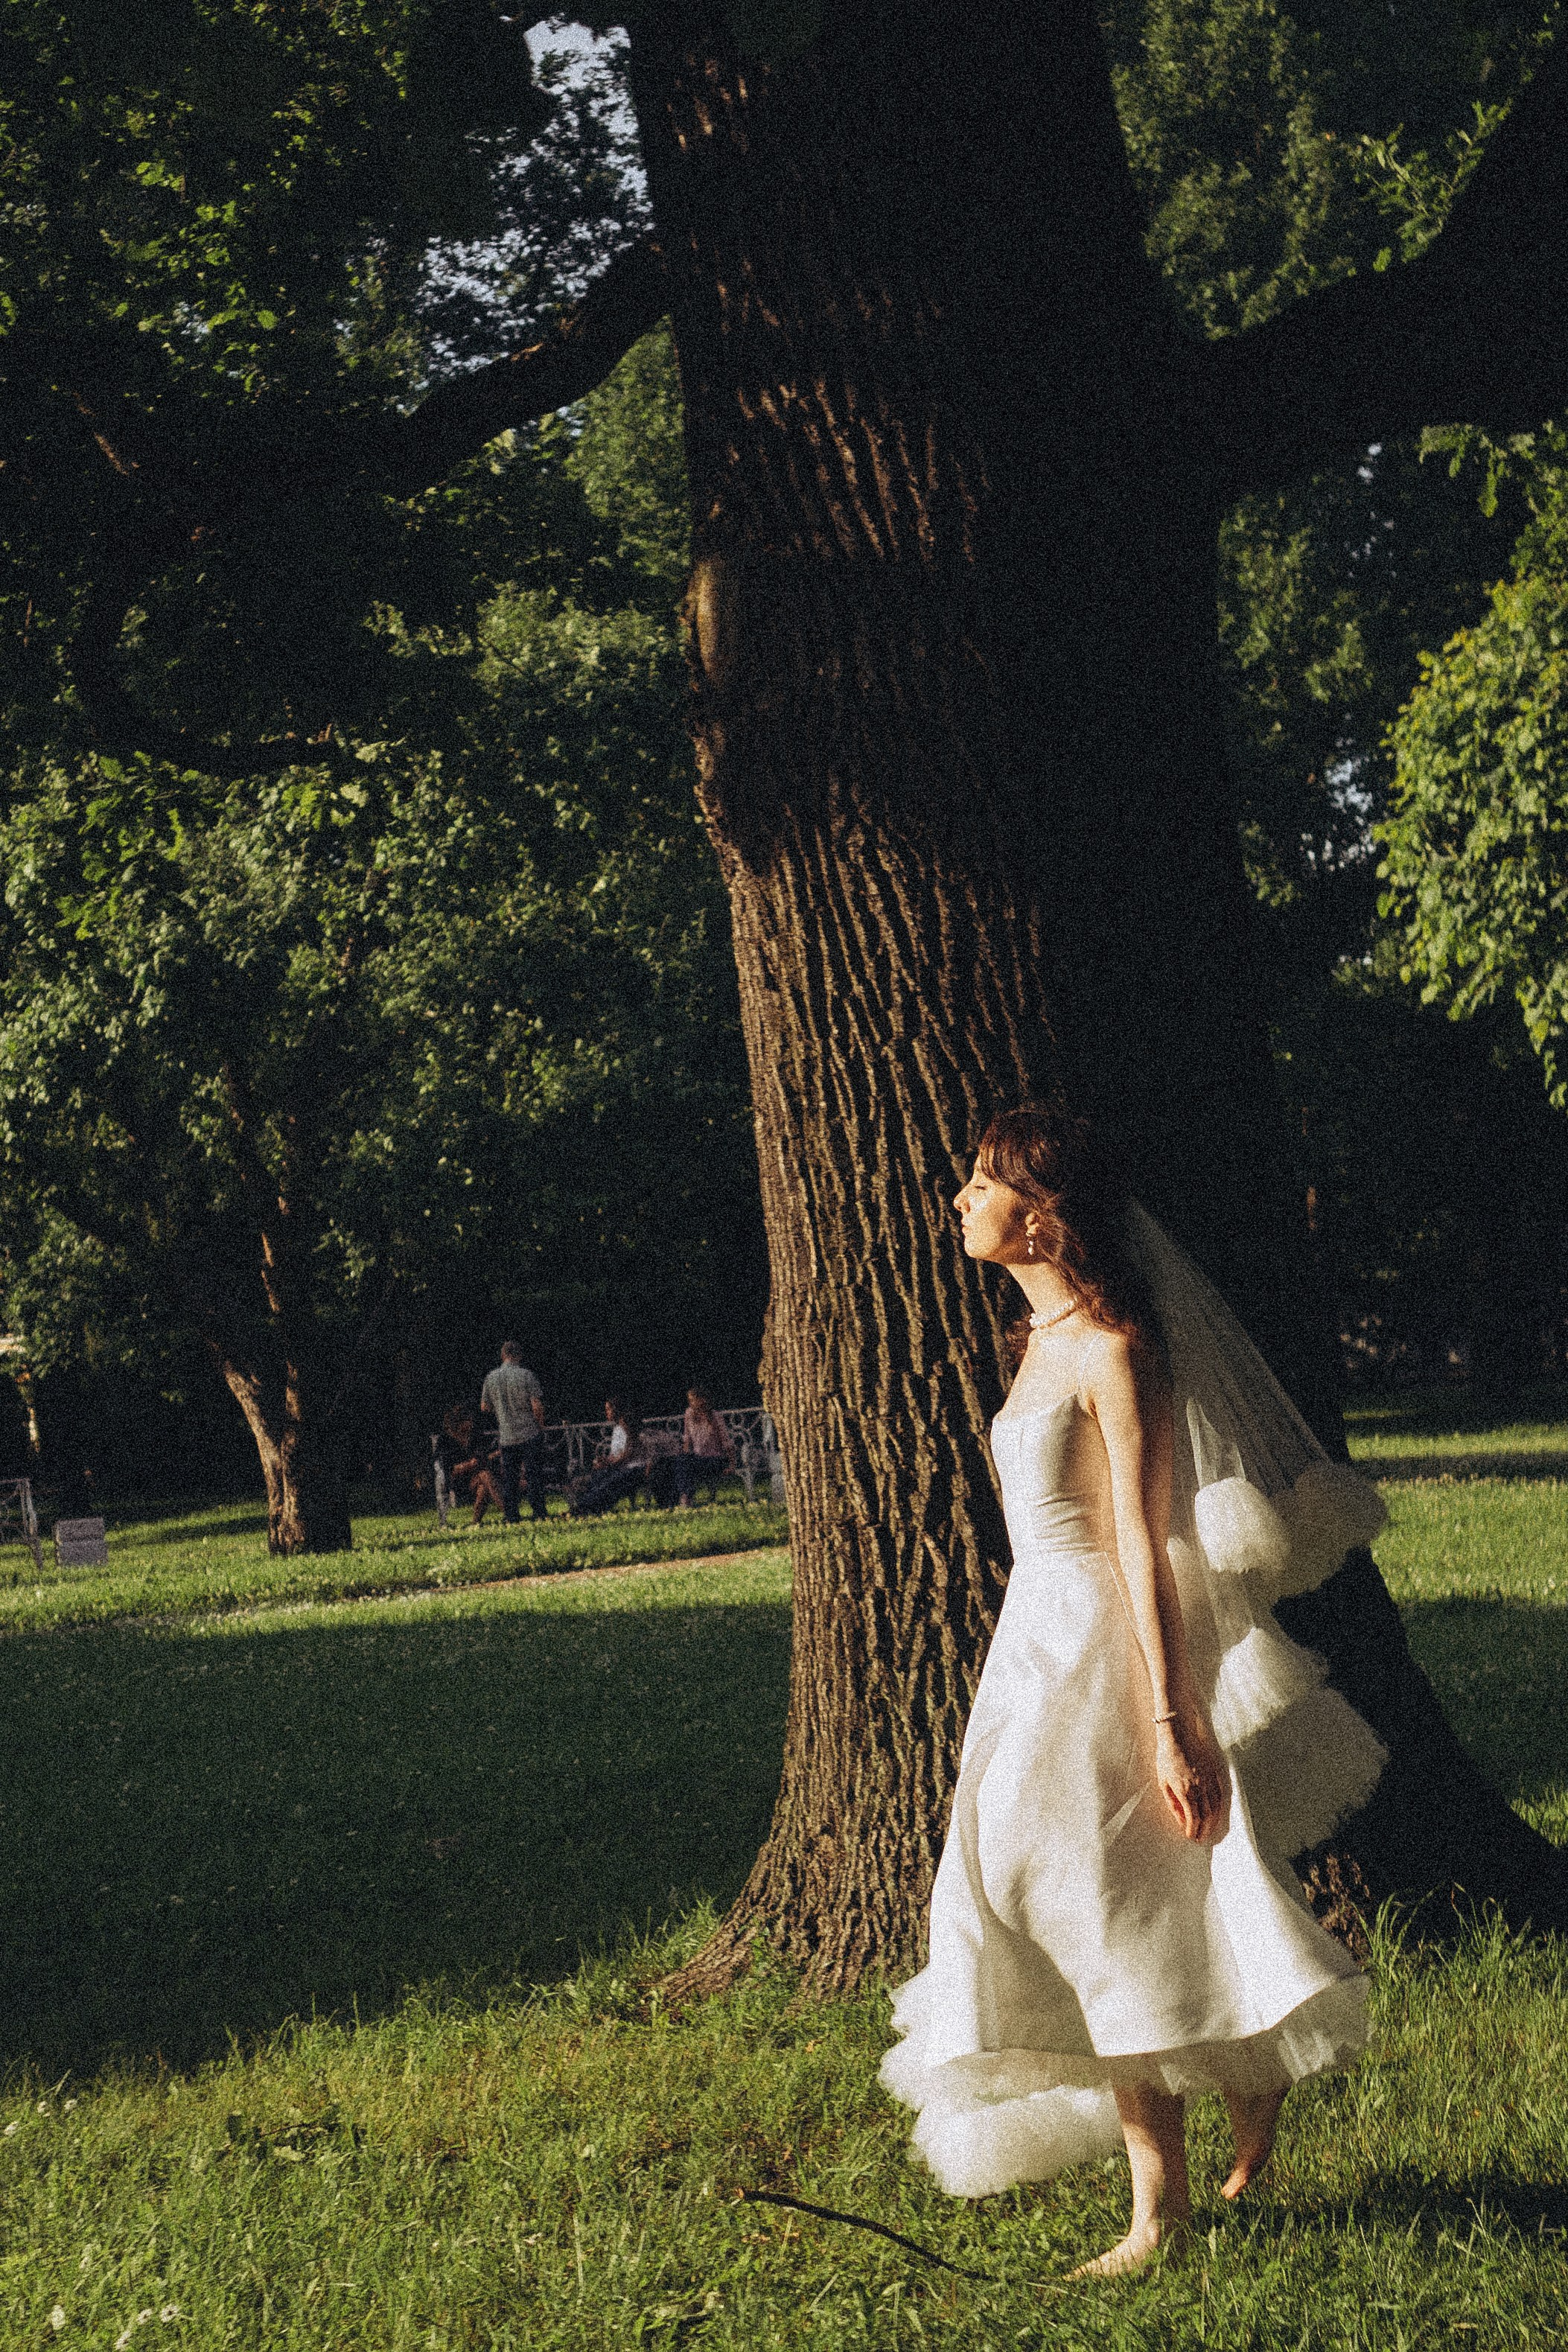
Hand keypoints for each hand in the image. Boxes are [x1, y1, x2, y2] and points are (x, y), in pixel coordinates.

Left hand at [1155, 1711, 1228, 1844]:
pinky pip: (1220, 1795)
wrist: (1178, 1734)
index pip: (1194, 1818)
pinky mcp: (1214, 1773)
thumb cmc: (1166, 1757)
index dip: (1193, 1830)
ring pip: (1216, 1807)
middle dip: (1204, 1830)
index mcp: (1186, 1791)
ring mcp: (1210, 1780)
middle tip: (1201, 1839)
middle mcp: (1201, 1788)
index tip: (1191, 1837)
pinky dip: (1219, 1807)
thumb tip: (1180, 1819)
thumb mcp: (1163, 1782)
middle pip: (1207, 1816)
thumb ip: (1173, 1803)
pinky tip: (1216, 1814)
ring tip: (1209, 1831)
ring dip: (1214, 1822)